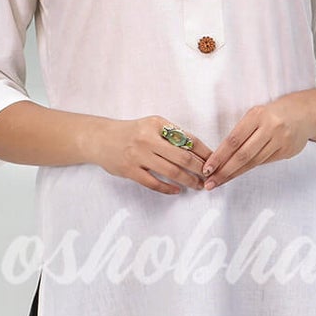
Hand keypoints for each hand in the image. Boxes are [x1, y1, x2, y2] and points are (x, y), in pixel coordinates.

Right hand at [92, 115, 213, 194]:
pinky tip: (177, 190)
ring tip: (198, 186)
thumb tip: (199, 151)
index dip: (204, 152)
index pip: (188, 139)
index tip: (215, 161)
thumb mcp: (152, 126)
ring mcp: (138, 156)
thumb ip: (172, 135)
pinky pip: (154, 183)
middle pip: (183, 157)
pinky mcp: (130, 171)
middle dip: (200, 169)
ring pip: (171, 172)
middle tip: (210, 176)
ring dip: (188, 181)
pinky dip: (168, 188)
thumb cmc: (131, 133)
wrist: (100, 139)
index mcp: (157, 124)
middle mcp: (148, 139)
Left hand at [201, 96, 312, 187]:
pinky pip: (265, 162)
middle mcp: (270, 127)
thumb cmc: (273, 114)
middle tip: (210, 183)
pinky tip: (238, 173)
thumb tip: (221, 156)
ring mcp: (281, 140)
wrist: (305, 113)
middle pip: (243, 155)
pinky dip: (249, 168)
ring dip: (235, 173)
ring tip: (220, 181)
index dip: (219, 156)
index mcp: (257, 115)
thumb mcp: (256, 115)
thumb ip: (242, 132)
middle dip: (225, 171)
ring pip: (254, 162)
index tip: (207, 168)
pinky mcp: (288, 151)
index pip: (234, 140)